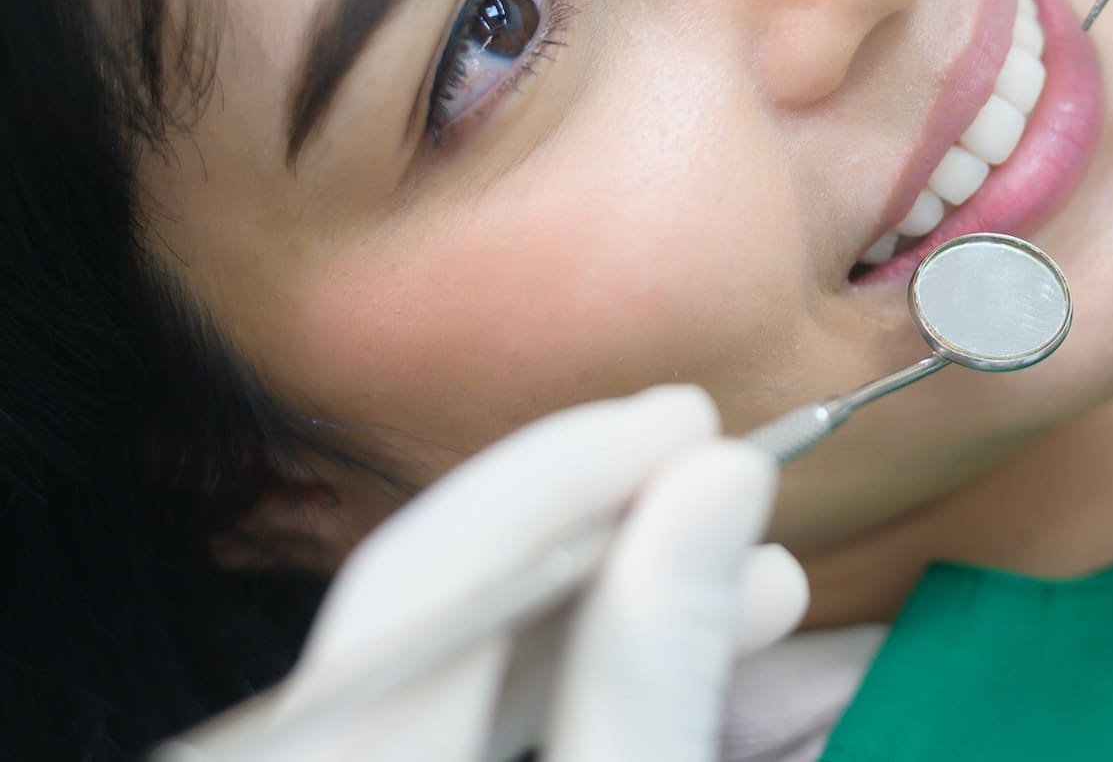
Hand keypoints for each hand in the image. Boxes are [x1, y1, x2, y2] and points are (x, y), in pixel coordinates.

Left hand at [253, 387, 805, 761]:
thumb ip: (661, 671)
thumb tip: (718, 478)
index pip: (424, 582)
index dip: (561, 478)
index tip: (690, 421)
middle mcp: (321, 758)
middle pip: (431, 602)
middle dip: (592, 521)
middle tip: (721, 468)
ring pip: (456, 647)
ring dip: (611, 593)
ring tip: (755, 576)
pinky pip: (462, 699)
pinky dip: (577, 664)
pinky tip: (679, 646)